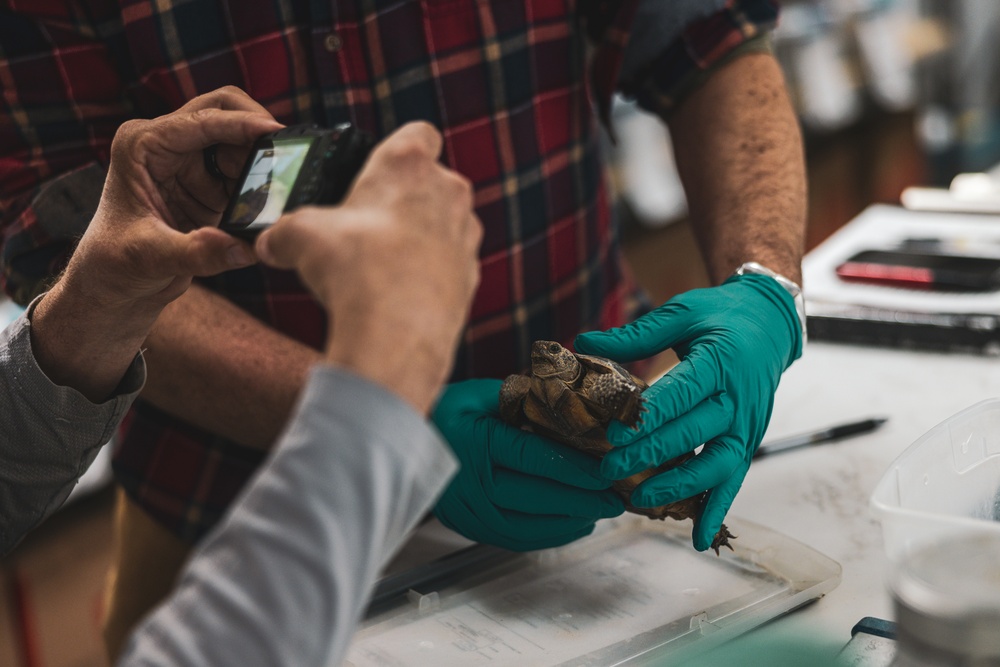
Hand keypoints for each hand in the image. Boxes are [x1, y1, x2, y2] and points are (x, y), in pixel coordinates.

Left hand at [31, 87, 281, 401]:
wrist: (114, 286)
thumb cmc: (115, 266)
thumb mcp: (151, 258)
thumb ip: (198, 252)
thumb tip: (244, 248)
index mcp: (141, 145)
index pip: (201, 121)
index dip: (243, 125)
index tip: (279, 133)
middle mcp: (165, 144)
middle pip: (224, 110)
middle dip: (257, 127)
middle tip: (290, 152)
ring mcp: (190, 162)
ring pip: (240, 139)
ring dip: (262, 159)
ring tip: (281, 188)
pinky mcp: (208, 184)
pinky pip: (246, 171)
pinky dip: (262, 183)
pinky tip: (269, 204)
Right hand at [255, 122, 481, 413]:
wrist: (396, 333)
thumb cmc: (355, 269)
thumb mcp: (299, 237)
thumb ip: (284, 232)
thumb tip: (271, 244)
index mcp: (410, 163)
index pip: (418, 133)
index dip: (398, 147)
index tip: (377, 169)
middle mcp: (449, 191)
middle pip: (430, 181)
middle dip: (402, 199)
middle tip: (367, 225)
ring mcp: (466, 234)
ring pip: (445, 222)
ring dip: (421, 236)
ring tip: (382, 264)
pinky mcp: (471, 275)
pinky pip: (450, 264)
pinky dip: (430, 273)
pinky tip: (399, 293)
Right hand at [431, 380, 624, 550]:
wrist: (400, 439)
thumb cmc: (445, 411)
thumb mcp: (480, 393)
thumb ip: (523, 398)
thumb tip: (570, 405)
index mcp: (473, 441)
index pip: (531, 458)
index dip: (571, 468)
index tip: (604, 474)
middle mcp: (467, 481)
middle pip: (532, 498)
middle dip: (580, 501)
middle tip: (614, 500)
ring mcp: (465, 509)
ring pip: (524, 527)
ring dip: (567, 524)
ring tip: (598, 515)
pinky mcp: (465, 525)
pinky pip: (510, 539)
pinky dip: (545, 536)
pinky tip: (570, 526)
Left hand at [573, 274, 801, 550]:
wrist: (768, 324)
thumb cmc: (718, 317)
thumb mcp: (680, 314)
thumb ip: (635, 335)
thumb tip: (583, 341)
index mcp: (720, 361)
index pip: (682, 394)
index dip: (648, 417)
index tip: (615, 434)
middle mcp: (737, 398)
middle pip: (693, 433)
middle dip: (649, 454)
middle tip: (608, 470)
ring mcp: (746, 426)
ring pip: (717, 464)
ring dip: (680, 487)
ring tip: (641, 500)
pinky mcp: (747, 443)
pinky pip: (734, 479)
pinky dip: (718, 510)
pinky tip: (698, 539)